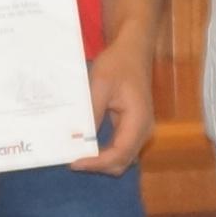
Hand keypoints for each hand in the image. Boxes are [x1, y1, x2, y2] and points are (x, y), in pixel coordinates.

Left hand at [71, 37, 157, 175]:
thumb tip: (80, 138)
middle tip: (71, 159)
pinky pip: (120, 148)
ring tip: (76, 154)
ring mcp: (140, 130)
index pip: (119, 154)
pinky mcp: (132, 127)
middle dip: (98, 165)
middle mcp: (143, 130)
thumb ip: (92, 113)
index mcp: (138, 121)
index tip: (75, 162)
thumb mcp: (100, 85)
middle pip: (122, 162)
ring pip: (121, 158)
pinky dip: (104, 153)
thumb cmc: (118, 64)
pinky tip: (86, 146)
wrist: (133, 51)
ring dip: (100, 161)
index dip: (97, 163)